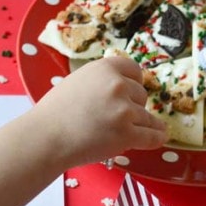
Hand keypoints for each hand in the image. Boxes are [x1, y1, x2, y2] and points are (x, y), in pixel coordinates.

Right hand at [0, 56, 166, 205]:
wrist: (46, 137)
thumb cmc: (56, 111)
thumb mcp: (80, 80)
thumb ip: (103, 80)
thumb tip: (125, 83)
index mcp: (106, 68)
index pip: (135, 71)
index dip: (134, 83)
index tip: (131, 92)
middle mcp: (118, 85)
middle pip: (142, 95)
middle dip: (134, 106)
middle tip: (115, 117)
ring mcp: (124, 111)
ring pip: (147, 117)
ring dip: (142, 125)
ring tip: (129, 132)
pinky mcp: (127, 134)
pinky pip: (152, 136)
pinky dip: (157, 137)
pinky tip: (159, 136)